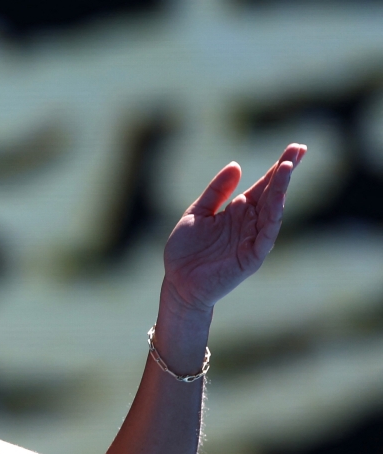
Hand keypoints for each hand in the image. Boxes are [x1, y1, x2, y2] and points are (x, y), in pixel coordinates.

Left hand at [161, 143, 305, 314]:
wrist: (178, 282)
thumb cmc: (186, 251)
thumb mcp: (197, 213)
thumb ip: (216, 192)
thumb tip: (236, 165)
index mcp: (238, 211)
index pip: (263, 185)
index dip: (278, 167)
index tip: (295, 147)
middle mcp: (249, 223)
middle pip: (272, 194)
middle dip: (285, 172)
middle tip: (299, 149)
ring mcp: (252, 240)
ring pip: (272, 212)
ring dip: (280, 190)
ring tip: (286, 168)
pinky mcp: (251, 257)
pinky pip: (266, 236)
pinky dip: (273, 218)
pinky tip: (277, 201)